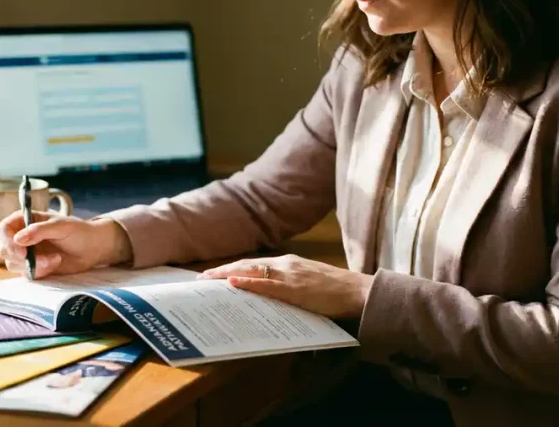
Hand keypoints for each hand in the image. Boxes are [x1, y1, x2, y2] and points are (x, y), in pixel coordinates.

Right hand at [0, 210, 131, 278]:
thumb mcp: (61, 226)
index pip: (3, 229)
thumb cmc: (78, 231)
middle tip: (35, 259)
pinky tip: (55, 263)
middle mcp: (22, 237)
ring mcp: (27, 253)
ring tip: (54, 259)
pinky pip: (27, 274)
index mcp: (25, 220)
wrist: (93, 248)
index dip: (7, 240)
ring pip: (13, 264)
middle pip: (3, 249)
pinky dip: (40, 271)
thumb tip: (18, 238)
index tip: (21, 250)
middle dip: (17, 256)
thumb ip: (39, 230)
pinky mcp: (34, 267)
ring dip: (33, 264)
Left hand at [198, 254, 372, 318]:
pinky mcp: (295, 288)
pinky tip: (232, 283)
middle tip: (201, 279)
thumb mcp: (306, 283)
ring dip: (227, 275)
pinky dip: (248, 282)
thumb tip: (265, 296)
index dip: (231, 268)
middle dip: (221, 271)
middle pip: (246, 264)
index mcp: (288, 263)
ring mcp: (290, 274)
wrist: (358, 292)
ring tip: (208, 281)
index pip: (252, 264)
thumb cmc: (334, 291)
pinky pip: (266, 284)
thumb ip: (286, 286)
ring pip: (251, 271)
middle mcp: (285, 264)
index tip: (213, 275)